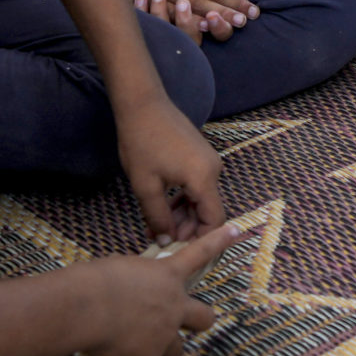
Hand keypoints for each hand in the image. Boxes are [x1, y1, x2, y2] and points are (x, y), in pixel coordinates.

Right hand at [69, 223, 238, 355]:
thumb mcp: (120, 271)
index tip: (236, 230)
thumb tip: (132, 298)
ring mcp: (164, 335)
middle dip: (198, 322)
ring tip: (131, 345)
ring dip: (160, 349)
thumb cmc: (92, 282)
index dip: (218, 242)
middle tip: (186, 324)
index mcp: (166, 275)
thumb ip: (138, 283)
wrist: (83, 308)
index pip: (199, 253)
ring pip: (176, 351)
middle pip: (205, 318)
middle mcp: (173, 306)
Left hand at [116, 96, 225, 243]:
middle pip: (209, 211)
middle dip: (188, 230)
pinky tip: (165, 207)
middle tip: (163, 241)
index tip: (180, 252)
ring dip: (184, 216)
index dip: (200, 240)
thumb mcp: (145, 186)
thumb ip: (158, 218)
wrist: (143, 104)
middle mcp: (214, 170)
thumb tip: (167, 241)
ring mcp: (209, 162)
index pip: (214, 221)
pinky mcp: (201, 156)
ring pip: (202, 200)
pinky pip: (198, 186)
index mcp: (204, 178)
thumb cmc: (141, 142)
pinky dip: (184, 200)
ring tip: (159, 227)